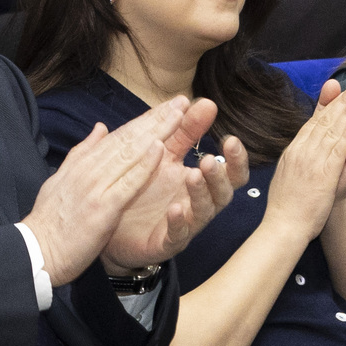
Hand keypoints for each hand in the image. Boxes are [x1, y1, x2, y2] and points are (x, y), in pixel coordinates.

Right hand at [21, 97, 190, 286]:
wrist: (36, 252)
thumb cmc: (50, 222)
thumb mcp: (62, 180)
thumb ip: (83, 154)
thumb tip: (100, 129)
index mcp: (81, 164)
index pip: (118, 136)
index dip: (144, 120)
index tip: (166, 107)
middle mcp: (88, 169)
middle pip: (127, 139)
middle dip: (155, 119)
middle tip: (180, 102)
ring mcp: (95, 187)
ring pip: (129, 153)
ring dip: (155, 132)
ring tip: (177, 115)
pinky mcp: (102, 208)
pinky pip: (127, 182)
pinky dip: (143, 164)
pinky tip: (159, 149)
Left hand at [101, 98, 248, 270]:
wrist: (110, 226)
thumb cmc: (141, 188)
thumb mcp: (163, 154)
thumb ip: (185, 131)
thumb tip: (206, 102)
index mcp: (199, 181)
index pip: (229, 170)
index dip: (236, 158)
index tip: (232, 139)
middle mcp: (197, 203)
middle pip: (224, 192)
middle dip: (221, 176)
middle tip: (209, 160)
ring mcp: (184, 225)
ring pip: (203, 212)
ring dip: (200, 193)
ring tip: (193, 175)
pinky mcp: (166, 242)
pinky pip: (177, 235)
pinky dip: (178, 223)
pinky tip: (175, 209)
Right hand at [262, 81, 345, 241]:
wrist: (283, 225)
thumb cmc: (284, 205)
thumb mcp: (286, 175)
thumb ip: (295, 159)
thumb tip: (298, 149)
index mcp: (292, 152)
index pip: (311, 124)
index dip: (326, 107)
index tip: (337, 93)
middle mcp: (300, 151)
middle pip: (322, 122)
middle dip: (339, 102)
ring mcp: (311, 160)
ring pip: (331, 129)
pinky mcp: (323, 171)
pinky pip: (338, 146)